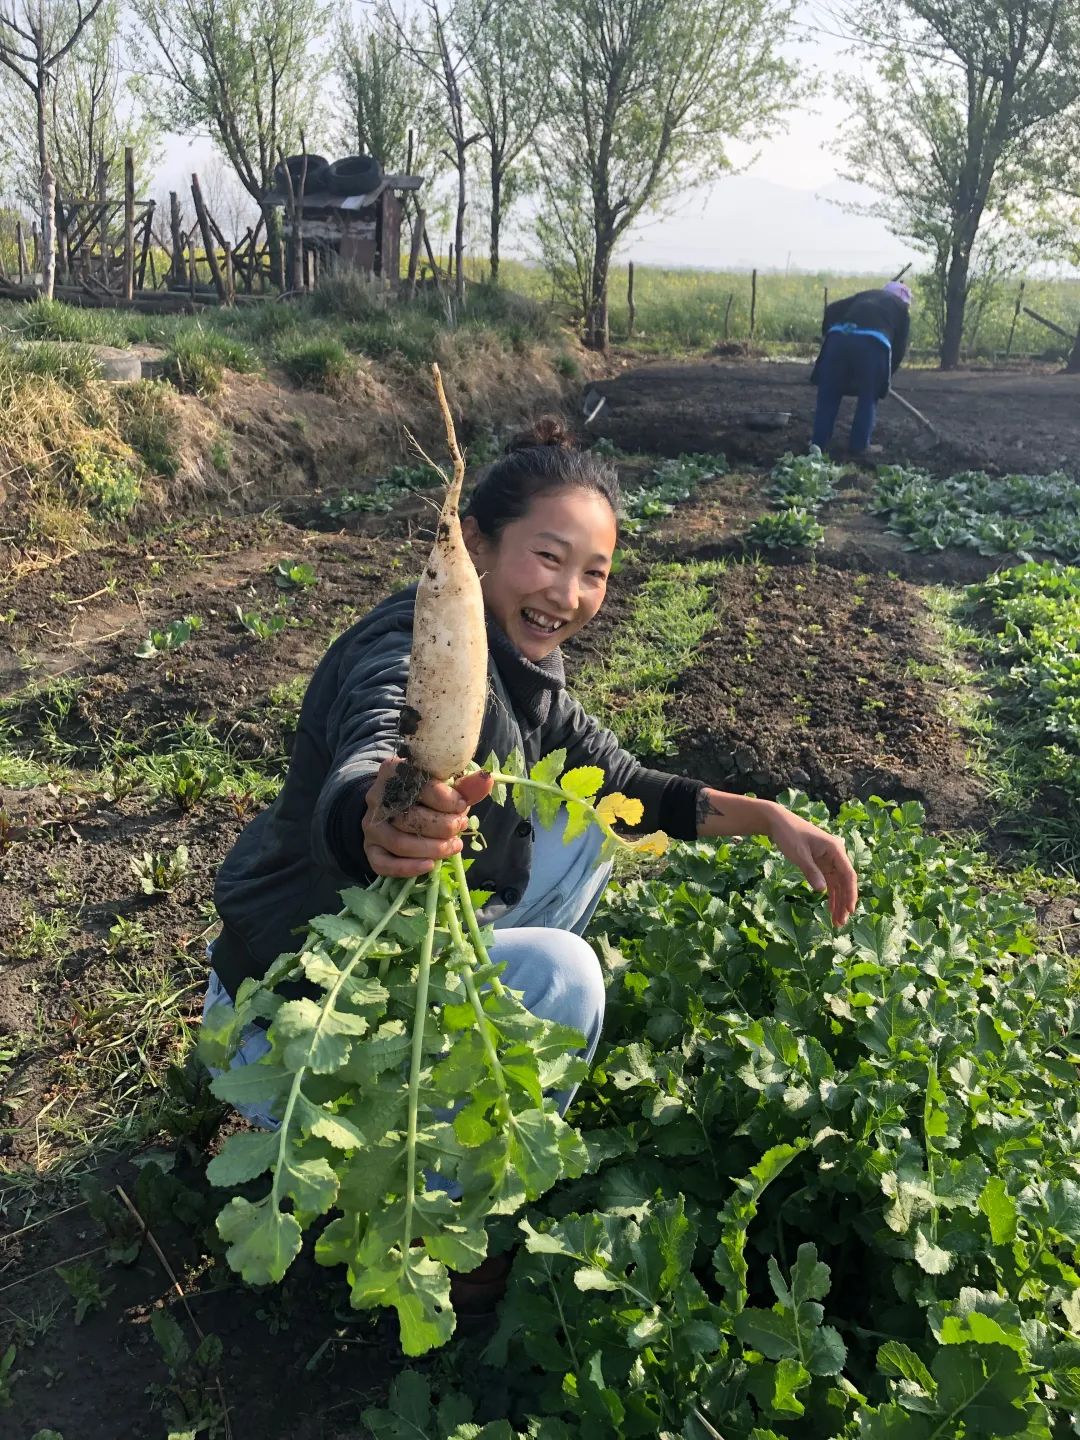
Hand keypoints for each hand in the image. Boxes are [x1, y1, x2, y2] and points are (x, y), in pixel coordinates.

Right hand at [363, 758, 493, 877]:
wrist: (393, 805)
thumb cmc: (425, 793)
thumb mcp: (444, 784)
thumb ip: (464, 786)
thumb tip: (486, 781)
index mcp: (394, 772)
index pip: (420, 787)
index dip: (447, 800)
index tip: (462, 807)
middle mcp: (377, 797)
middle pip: (410, 818)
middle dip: (442, 827)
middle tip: (460, 827)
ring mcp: (371, 825)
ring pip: (399, 842)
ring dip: (432, 848)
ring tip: (454, 846)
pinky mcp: (370, 849)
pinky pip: (383, 864)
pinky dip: (408, 868)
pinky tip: (430, 866)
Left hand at [766, 806, 857, 926]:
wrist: (779, 822)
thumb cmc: (789, 834)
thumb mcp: (799, 854)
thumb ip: (811, 872)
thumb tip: (822, 891)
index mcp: (835, 849)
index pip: (848, 875)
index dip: (850, 893)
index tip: (850, 910)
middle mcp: (836, 855)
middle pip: (844, 882)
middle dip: (844, 902)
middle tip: (840, 923)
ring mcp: (829, 860)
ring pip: (838, 884)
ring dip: (838, 902)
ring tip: (837, 922)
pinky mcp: (821, 864)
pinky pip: (829, 882)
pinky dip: (830, 895)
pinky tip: (831, 909)